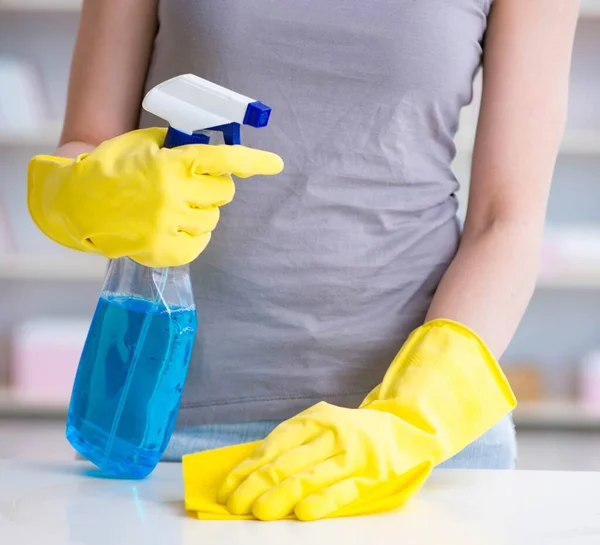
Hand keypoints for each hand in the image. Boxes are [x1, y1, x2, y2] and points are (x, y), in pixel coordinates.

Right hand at [28, 128, 282, 266]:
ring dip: (202, 212)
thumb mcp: (146, 144)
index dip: (255, 160)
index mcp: (171, 164)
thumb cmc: (113, 167)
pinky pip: (200, 244)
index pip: (225, 159)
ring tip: (176, 206)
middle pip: (224, 193)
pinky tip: (175, 226)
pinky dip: (194, 235)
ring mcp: (168, 225)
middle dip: (215, 187)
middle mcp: (174, 195)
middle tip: (194, 185)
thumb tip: (220, 155)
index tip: (275, 164)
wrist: (77, 202)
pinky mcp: (163, 251)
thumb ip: (183, 147)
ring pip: (213, 220)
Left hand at [216, 401, 435, 520]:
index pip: (272, 445)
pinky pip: (342, 491)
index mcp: (314, 419)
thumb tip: (250, 476)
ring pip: (309, 478)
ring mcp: (352, 454)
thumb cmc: (347, 432)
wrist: (400, 428)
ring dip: (280, 497)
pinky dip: (321, 503)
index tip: (226, 489)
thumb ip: (292, 445)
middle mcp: (331, 433)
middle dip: (255, 486)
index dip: (246, 469)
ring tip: (259, 513)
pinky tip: (302, 514)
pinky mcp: (371, 475)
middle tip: (235, 506)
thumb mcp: (320, 425)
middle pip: (286, 463)